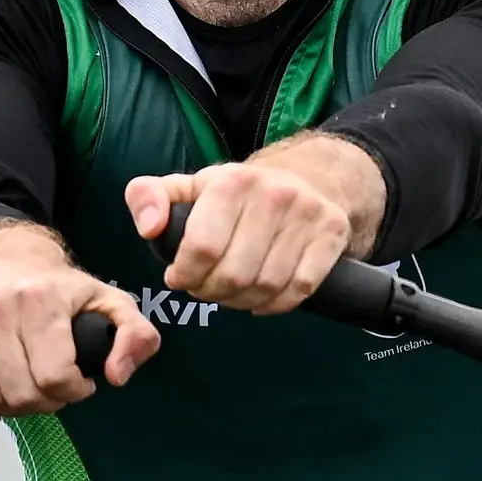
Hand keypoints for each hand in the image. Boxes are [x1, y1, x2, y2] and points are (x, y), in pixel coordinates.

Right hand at [0, 221, 155, 416]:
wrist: (0, 258)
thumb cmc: (55, 287)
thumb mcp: (108, 301)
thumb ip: (135, 335)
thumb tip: (118, 375)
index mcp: (40, 300)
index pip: (55, 377)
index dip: (73, 391)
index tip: (78, 381)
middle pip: (22, 394)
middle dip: (46, 401)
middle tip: (54, 385)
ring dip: (14, 405)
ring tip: (28, 384)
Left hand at [124, 132, 384, 315]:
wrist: (309, 176)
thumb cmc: (238, 193)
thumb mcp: (190, 187)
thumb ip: (149, 196)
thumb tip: (149, 227)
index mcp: (232, 182)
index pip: (201, 248)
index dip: (185, 275)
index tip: (180, 278)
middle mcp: (273, 193)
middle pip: (234, 274)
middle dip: (211, 292)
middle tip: (206, 289)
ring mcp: (308, 214)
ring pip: (266, 286)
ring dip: (242, 302)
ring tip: (231, 294)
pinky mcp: (332, 234)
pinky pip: (300, 288)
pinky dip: (276, 304)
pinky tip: (261, 300)